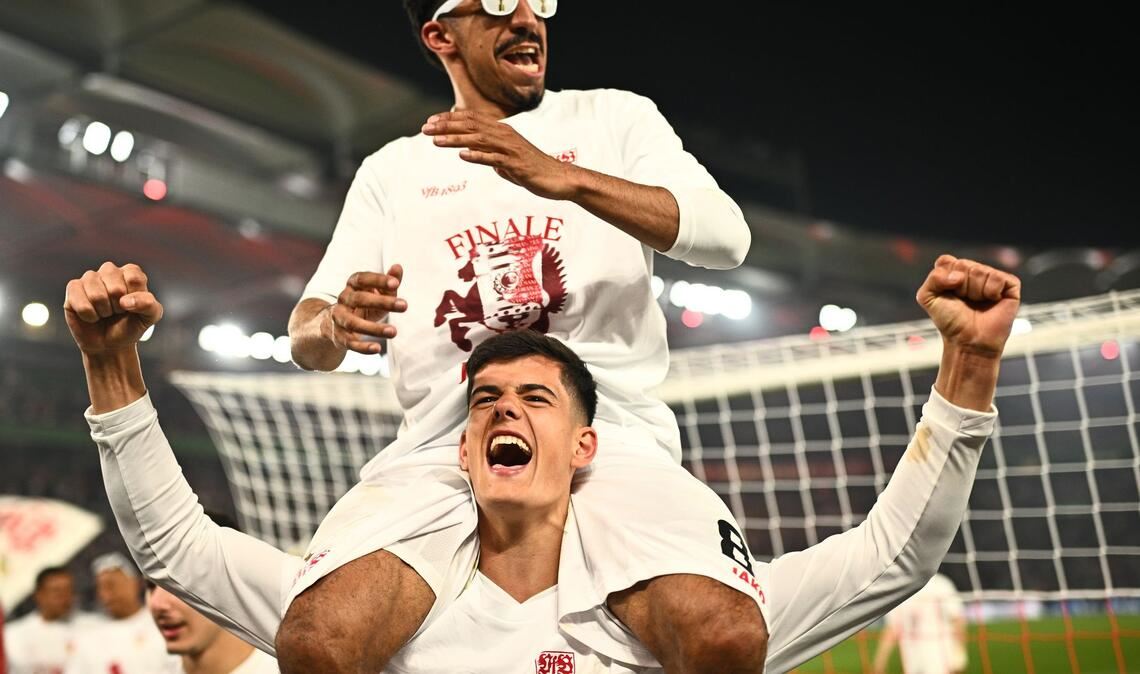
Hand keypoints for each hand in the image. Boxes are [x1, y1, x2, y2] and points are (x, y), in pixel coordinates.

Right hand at [64, 262, 162, 354]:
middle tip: (117, 311)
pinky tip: (91, 316)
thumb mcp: (150, 316)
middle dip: (118, 307)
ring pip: (97, 295)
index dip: (134, 299)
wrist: (110, 344)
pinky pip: (79, 300)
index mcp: (131, 272)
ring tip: (105, 313)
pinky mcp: (73, 288)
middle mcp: (110, 271)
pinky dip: (88, 314)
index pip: (134, 278)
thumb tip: (126, 301)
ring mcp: (90, 278)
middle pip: (116, 288)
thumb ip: (149, 304)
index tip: (132, 306)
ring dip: (103, 311)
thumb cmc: (130, 325)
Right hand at [325, 265, 406, 353]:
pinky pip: (349, 342)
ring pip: (353, 323)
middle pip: (359, 299)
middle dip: (382, 302)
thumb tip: (398, 267)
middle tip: (405, 305)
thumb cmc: (365, 304)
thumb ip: (388, 283)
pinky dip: (362, 347)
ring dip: (374, 328)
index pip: (363, 279)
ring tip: (394, 332)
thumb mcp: (378, 293)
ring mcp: (339, 318)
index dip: (378, 280)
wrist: (336, 322)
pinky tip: (377, 349)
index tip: (396, 283)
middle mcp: (343, 299)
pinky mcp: (339, 336)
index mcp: (353, 285)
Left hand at [422, 110, 571, 199]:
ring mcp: (511, 150)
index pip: (472, 120)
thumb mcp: (508, 160)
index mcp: (502, 132)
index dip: (450, 119)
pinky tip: (463, 156)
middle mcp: (505, 136)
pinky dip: (478, 156)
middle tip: (425, 128)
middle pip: (471, 126)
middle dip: (446, 126)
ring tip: (436, 141)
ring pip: (479, 140)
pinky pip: (495, 158)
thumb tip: (475, 156)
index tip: (430, 121)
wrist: (561, 179)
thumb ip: (491, 155)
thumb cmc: (534, 170)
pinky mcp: (517, 164)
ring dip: (456, 139)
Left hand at [917, 255, 1020, 357]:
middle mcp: (974, 272)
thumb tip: (958, 275)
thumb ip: (932, 278)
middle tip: (963, 302)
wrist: (969, 341)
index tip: (947, 294)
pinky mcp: (1009, 284)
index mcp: (955, 272)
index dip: (944, 278)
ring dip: (975, 291)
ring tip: (977, 303)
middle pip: (963, 264)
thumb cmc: (951, 321)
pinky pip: (998, 277)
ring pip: (980, 270)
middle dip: (959, 287)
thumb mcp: (928, 298)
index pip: (947, 261)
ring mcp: (992, 277)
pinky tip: (992, 301)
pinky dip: (991, 292)